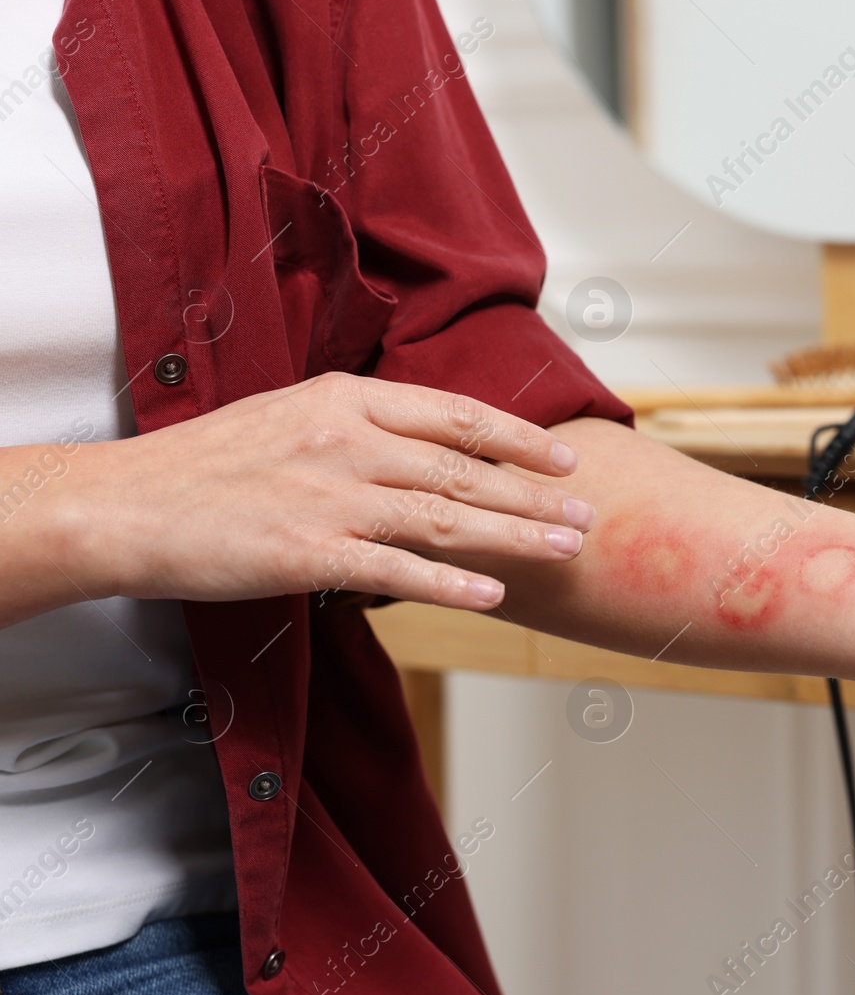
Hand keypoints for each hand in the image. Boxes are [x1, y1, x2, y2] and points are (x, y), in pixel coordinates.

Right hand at [60, 372, 592, 610]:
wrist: (126, 504)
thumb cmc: (207, 464)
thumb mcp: (290, 416)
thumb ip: (360, 425)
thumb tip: (424, 443)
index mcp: (345, 399)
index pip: (456, 415)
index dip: (519, 438)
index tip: (565, 456)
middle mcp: (349, 441)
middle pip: (465, 469)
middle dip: (536, 493)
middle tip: (588, 513)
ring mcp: (331, 497)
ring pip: (447, 516)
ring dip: (516, 535)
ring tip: (567, 549)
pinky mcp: (309, 553)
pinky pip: (398, 570)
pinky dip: (452, 582)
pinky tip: (495, 594)